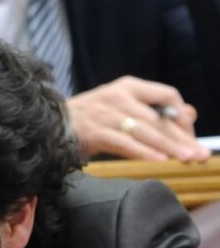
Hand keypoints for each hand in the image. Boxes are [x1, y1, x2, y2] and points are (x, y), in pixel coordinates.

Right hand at [67, 76, 207, 160]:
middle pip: (159, 118)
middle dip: (182, 138)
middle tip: (199, 155)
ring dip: (169, 147)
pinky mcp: (94, 132)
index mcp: (128, 86)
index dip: (183, 116)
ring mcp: (105, 114)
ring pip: (145, 131)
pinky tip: (158, 161)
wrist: (48, 122)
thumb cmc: (89, 117)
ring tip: (187, 159)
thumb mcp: (122, 107)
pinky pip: (125, 143)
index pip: (167, 96)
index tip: (190, 136)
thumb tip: (188, 114)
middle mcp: (119, 96)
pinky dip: (143, 152)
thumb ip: (154, 110)